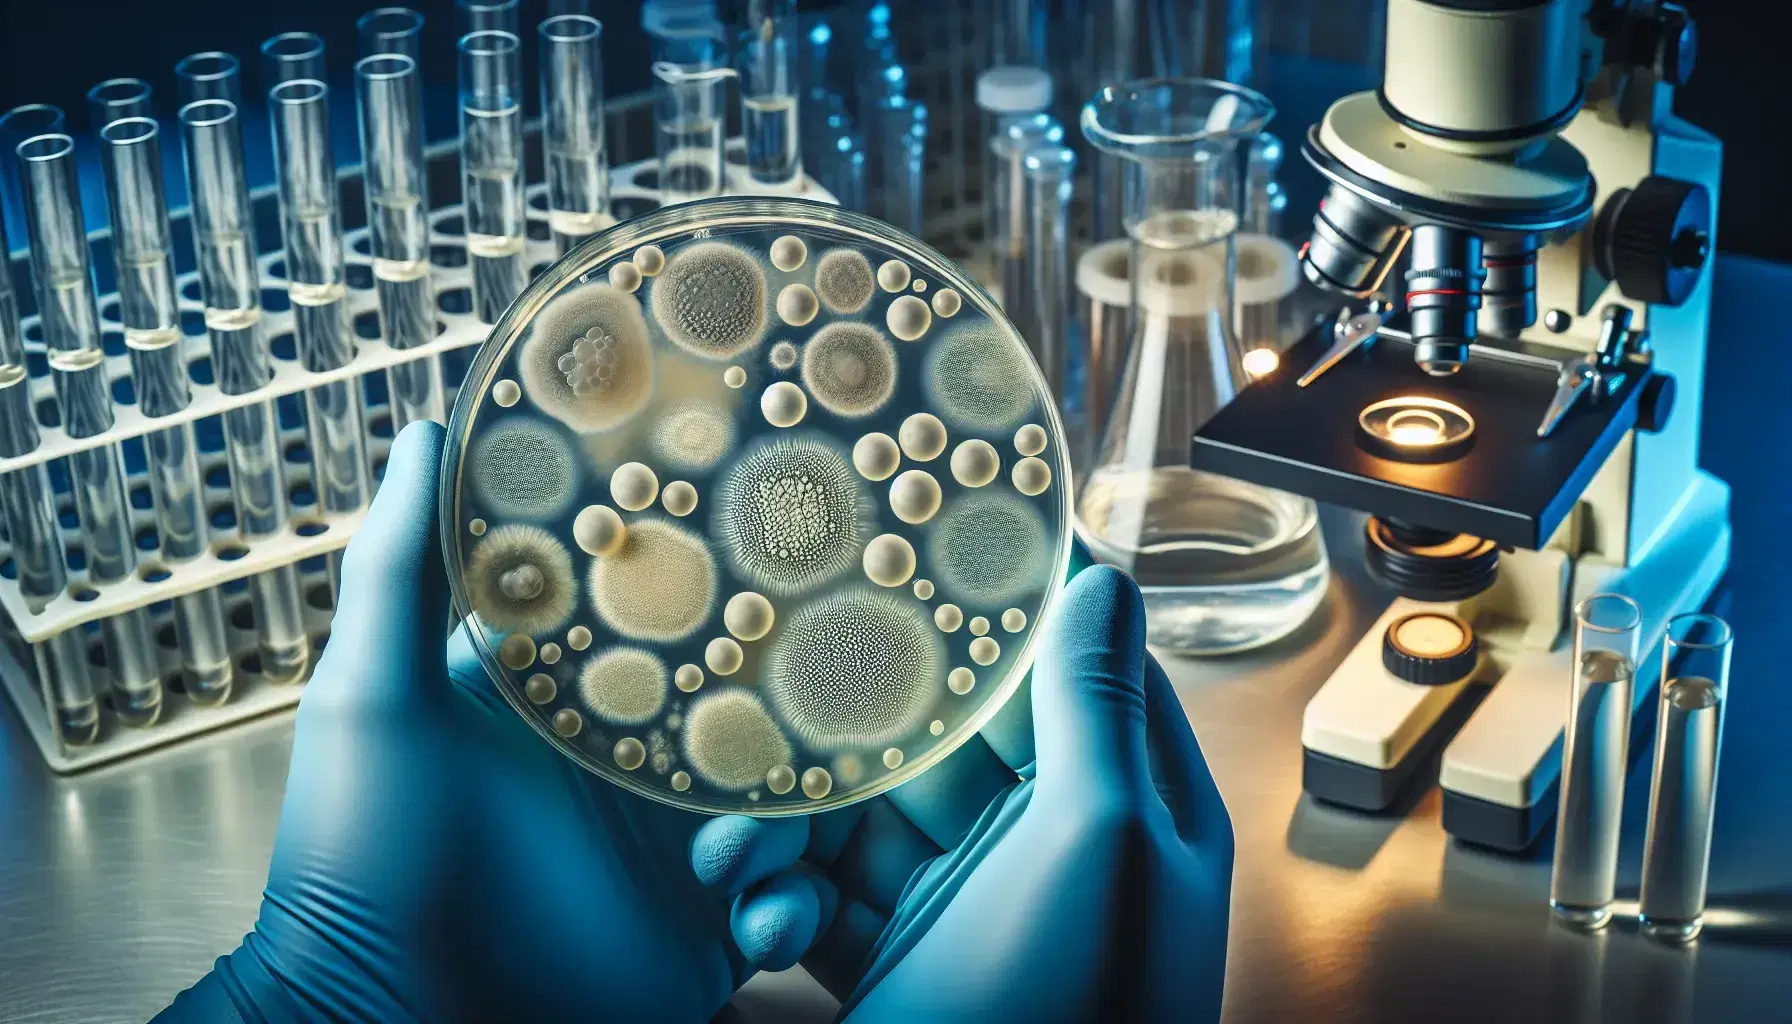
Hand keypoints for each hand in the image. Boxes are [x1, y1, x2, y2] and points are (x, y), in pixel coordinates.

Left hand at [157, 422, 812, 1022]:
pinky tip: (749, 923)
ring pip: (788, 809)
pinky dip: (788, 912)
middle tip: (818, 709)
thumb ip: (401, 567)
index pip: (667, 628)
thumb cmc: (360, 853)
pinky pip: (788, 906)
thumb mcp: (377, 697)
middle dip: (792, 717)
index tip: (771, 550)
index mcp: (575, 705)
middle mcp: (634, 769)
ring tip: (726, 859)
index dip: (719, 592)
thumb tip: (425, 430)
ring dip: (785, 829)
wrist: (383, 1016)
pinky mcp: (703, 935)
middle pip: (753, 716)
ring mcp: (671, 854)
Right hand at [690, 558, 1234, 1021]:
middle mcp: (1048, 846)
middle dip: (862, 707)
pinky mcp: (900, 966)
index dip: (999, 603)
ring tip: (736, 831)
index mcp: (1125, 806)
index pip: (1064, 668)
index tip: (916, 534)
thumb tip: (1102, 573)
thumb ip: (1093, 710)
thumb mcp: (1098, 847)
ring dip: (798, 815)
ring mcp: (969, 906)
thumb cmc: (1079, 1015)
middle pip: (946, 735)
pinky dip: (784, 898)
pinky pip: (829, 898)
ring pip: (867, 815)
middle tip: (779, 646)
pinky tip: (756, 911)